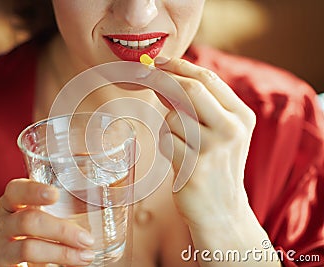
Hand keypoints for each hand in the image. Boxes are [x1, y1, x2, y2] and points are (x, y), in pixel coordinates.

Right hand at [0, 178, 95, 265]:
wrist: (23, 263)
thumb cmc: (41, 235)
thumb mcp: (48, 218)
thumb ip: (66, 208)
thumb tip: (115, 201)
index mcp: (12, 204)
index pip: (16, 190)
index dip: (33, 190)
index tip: (55, 195)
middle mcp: (0, 223)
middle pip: (27, 220)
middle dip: (62, 230)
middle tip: (87, 239)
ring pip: (28, 247)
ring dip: (62, 252)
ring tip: (86, 256)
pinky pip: (26, 265)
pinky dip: (52, 264)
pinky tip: (69, 265)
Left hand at [155, 57, 255, 226]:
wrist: (222, 210)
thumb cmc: (216, 165)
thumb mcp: (220, 132)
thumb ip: (199, 105)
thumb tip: (164, 77)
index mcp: (241, 115)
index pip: (207, 78)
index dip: (178, 66)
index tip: (158, 62)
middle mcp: (231, 129)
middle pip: (189, 89)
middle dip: (162, 81)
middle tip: (145, 77)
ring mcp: (213, 148)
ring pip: (172, 116)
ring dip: (167, 125)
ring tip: (181, 143)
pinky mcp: (193, 167)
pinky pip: (165, 139)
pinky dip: (164, 143)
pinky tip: (178, 157)